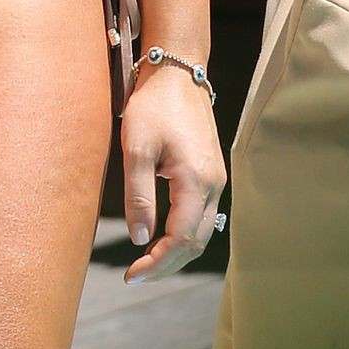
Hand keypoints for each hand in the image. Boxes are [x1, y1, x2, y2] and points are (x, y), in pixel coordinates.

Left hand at [119, 63, 225, 282]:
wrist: (177, 73)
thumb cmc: (153, 106)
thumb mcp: (136, 147)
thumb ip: (138, 195)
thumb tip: (140, 239)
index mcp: (196, 181)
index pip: (180, 240)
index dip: (157, 263)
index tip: (132, 275)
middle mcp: (214, 185)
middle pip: (196, 243)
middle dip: (167, 264)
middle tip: (137, 275)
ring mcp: (217, 179)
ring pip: (203, 232)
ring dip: (177, 252)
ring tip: (147, 261)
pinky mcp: (212, 172)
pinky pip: (203, 215)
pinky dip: (185, 234)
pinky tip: (164, 236)